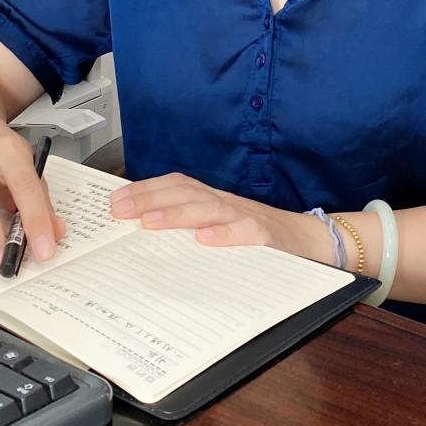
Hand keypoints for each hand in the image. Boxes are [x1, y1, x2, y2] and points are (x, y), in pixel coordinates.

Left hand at [109, 172, 329, 260]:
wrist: (311, 240)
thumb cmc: (261, 237)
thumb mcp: (223, 227)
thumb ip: (193, 226)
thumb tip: (146, 231)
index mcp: (214, 201)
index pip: (177, 185)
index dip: (146, 189)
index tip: (115, 199)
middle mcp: (227, 203)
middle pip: (186, 192)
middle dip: (150, 198)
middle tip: (119, 209)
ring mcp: (247, 217)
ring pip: (209, 209)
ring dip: (177, 213)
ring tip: (149, 222)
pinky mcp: (268, 236)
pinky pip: (245, 233)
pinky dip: (225, 235)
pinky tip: (204, 241)